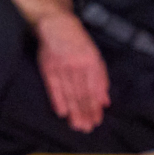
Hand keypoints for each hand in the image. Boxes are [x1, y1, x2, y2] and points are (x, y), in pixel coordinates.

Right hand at [36, 12, 110, 131]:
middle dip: (85, 112)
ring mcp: (62, 66)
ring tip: (77, 125)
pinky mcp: (48, 68)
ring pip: (69, 93)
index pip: (94, 88)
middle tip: (87, 128)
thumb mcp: (95, 56)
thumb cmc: (79, 42)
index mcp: (92, 61)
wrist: (57, 25)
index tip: (97, 120)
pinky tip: (62, 113)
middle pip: (82, 93)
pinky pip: (53, 87)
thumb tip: (105, 101)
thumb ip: (101, 79)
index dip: (95, 106)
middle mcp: (77, 64)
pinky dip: (58, 100)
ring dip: (74, 111)